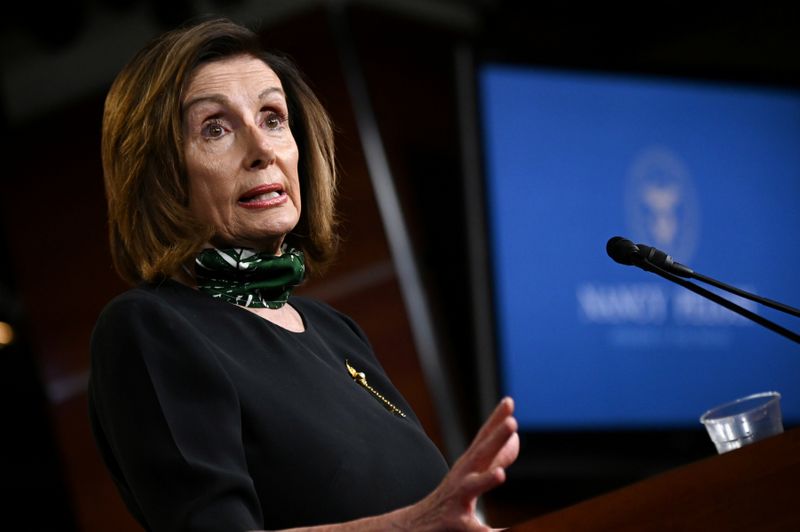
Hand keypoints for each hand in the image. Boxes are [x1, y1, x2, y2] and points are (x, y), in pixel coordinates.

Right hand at [405, 397, 519, 530]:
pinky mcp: (455, 523)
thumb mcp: (472, 473)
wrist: (415, 525)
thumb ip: (497, 455)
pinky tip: (499, 531)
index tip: (509, 401)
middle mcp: (462, 477)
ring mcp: (457, 500)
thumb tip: (517, 436)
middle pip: (480, 455)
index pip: (483, 438)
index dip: (496, 419)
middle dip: (495, 438)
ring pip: (471, 488)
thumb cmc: (451, 499)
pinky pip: (473, 529)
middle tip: (512, 423)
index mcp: (469, 465)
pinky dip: (485, 530)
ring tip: (500, 474)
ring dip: (485, 480)